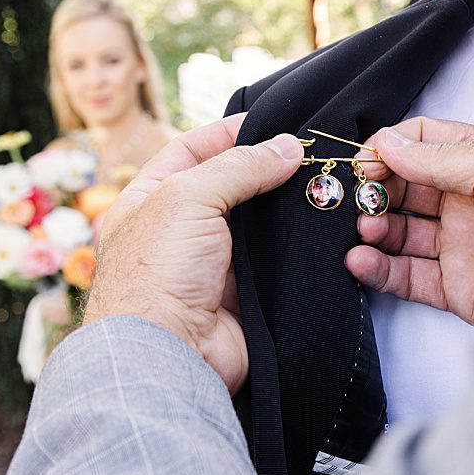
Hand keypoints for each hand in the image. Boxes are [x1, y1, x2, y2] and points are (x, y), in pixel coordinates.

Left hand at [84, 113, 302, 391]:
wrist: (170, 353)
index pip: (191, 149)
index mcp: (148, 200)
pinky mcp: (245, 293)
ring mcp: (213, 263)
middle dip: (268, 169)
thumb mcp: (189, 197)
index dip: (230, 132)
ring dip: (287, 207)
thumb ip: (240, 167)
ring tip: (324, 182)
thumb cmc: (157, 272)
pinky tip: (323, 225)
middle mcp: (180, 229)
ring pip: (258, 224)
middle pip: (231, 186)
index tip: (276, 120)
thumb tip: (289, 147)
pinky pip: (277, 260)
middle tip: (310, 152)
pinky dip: (298, 245)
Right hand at [346, 117, 473, 326]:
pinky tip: (360, 261)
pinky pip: (409, 276)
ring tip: (363, 229)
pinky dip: (380, 269)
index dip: (392, 147)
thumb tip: (390, 143)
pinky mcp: (460, 288)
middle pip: (410, 186)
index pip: (429, 141)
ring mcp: (467, 244)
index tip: (363, 160)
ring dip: (375, 227)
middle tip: (356, 197)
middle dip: (377, 189)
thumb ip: (441, 157)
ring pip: (404, 232)